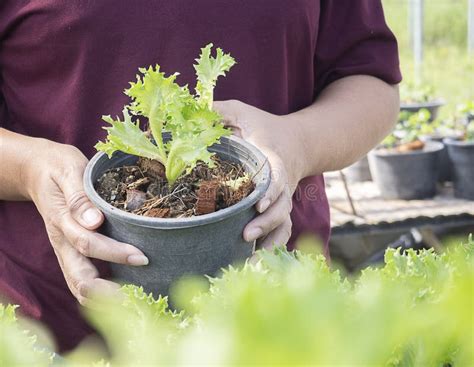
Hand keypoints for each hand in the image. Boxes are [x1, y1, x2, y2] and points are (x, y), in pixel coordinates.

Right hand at [23, 140, 148, 304]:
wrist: (37, 170)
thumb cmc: (58, 166)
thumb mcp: (69, 171)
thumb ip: (79, 197)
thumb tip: (94, 222)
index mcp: (61, 220)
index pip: (87, 243)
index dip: (115, 253)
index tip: (142, 257)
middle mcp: (61, 241)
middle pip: (79, 277)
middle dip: (107, 290)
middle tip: (138, 294)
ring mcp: (64, 249)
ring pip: (77, 285)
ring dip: (102, 298)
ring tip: (133, 300)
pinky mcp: (70, 252)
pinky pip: (80, 278)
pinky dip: (99, 292)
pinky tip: (123, 292)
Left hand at [214, 100, 305, 248]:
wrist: (296, 142)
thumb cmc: (264, 126)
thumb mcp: (241, 112)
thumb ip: (218, 111)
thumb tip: (186, 112)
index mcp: (273, 160)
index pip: (277, 177)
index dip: (270, 192)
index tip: (258, 204)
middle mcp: (282, 184)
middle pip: (282, 208)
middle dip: (266, 224)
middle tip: (245, 236)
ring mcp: (282, 199)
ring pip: (283, 224)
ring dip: (270, 241)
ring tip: (251, 260)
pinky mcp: (279, 210)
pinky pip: (281, 231)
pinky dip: (272, 246)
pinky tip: (254, 262)